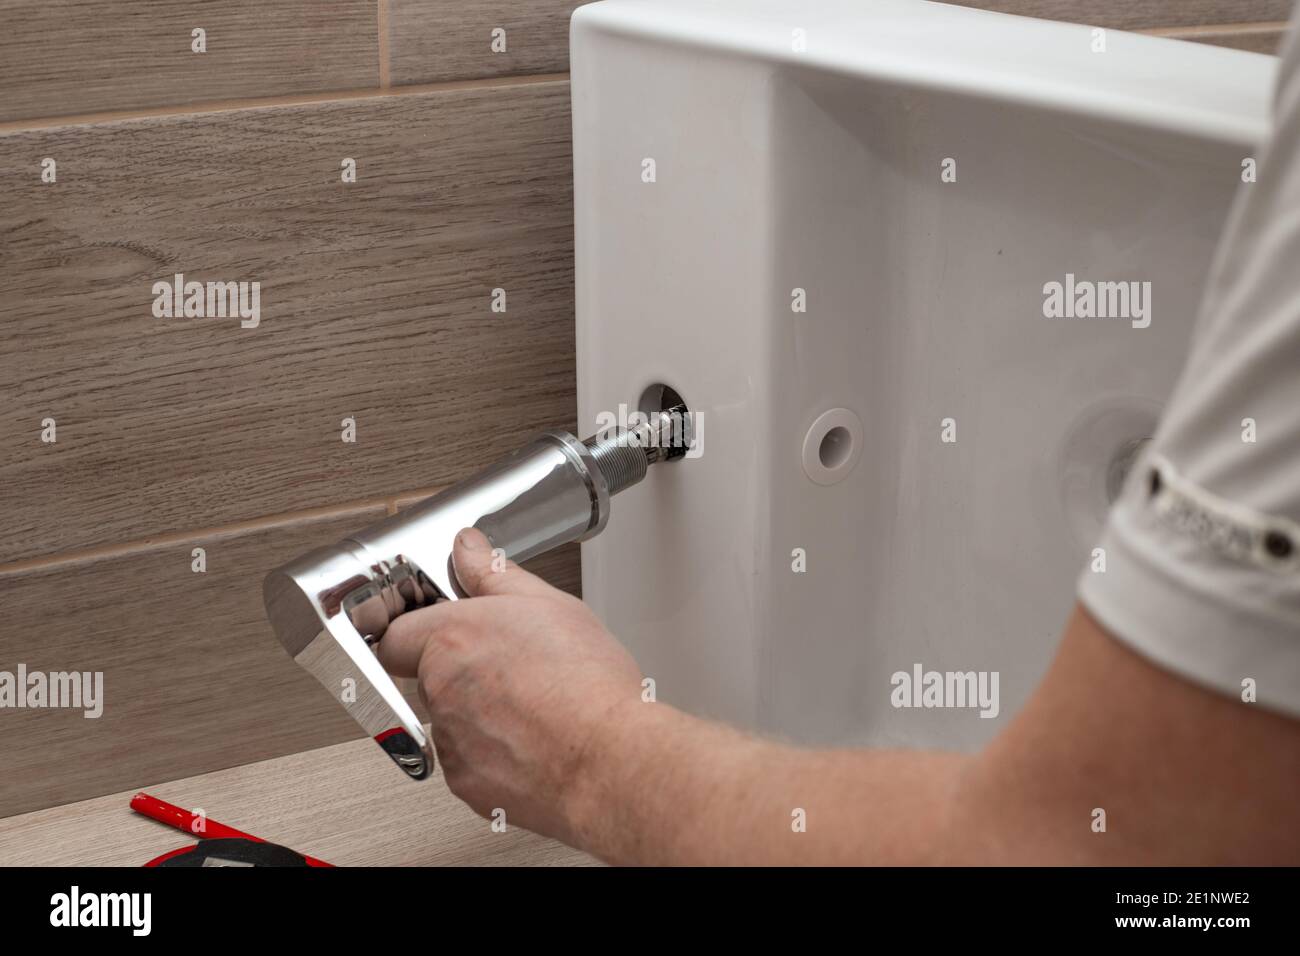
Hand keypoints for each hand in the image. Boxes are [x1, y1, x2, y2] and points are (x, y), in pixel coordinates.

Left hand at [375, 527, 644, 843]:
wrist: (611, 762)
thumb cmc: (588, 688)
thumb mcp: (549, 605)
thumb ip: (494, 574)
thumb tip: (467, 549)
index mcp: (452, 639)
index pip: (395, 635)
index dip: (417, 631)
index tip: (441, 628)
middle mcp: (441, 691)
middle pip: (429, 677)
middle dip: (464, 670)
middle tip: (513, 665)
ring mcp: (451, 743)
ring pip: (452, 721)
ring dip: (481, 712)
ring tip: (535, 704)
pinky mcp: (467, 785)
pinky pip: (469, 762)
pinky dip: (495, 753)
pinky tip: (535, 739)